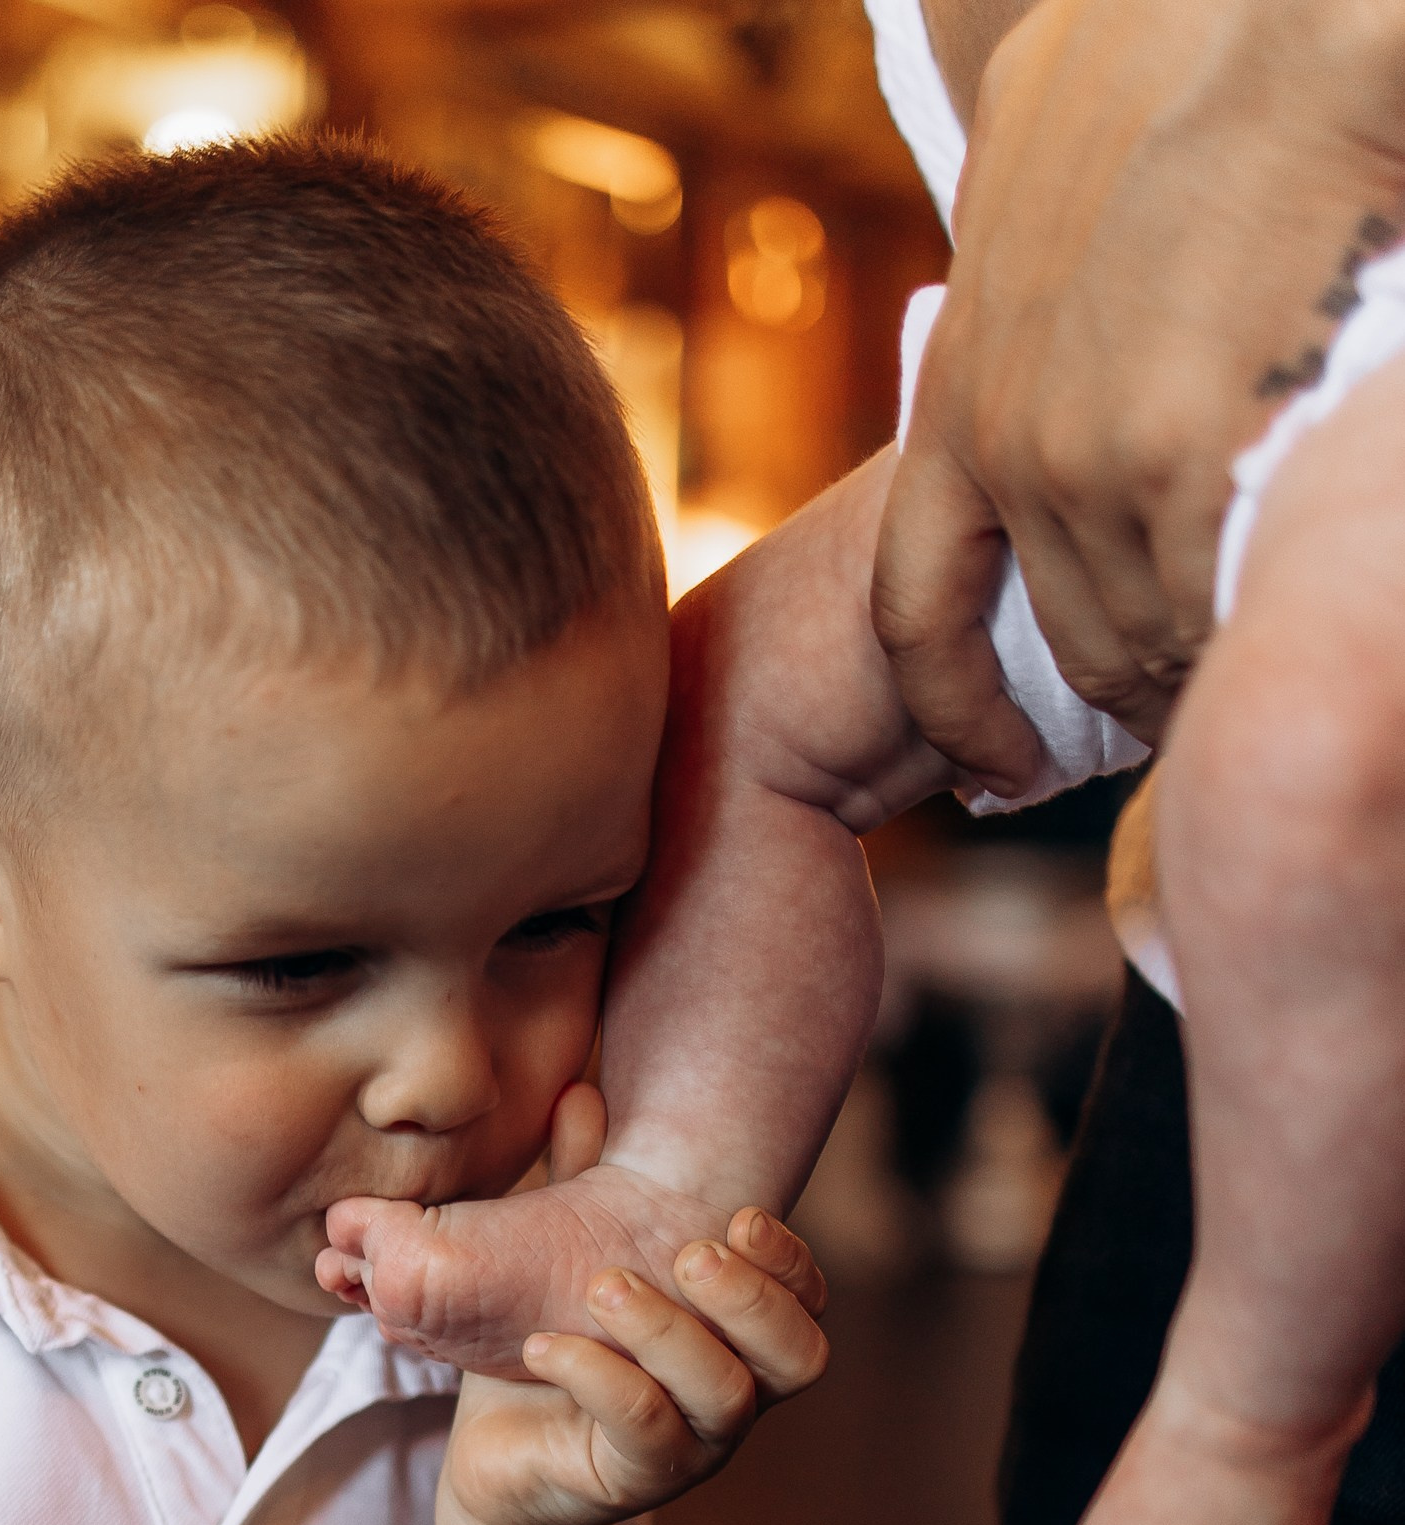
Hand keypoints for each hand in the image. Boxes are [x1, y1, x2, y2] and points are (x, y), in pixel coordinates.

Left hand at [442, 1224, 825, 1524]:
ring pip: (725, 1395)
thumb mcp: (564, 1261)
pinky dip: (599, 1378)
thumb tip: (583, 1091)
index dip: (790, 1260)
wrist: (496, 1457)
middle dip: (752, 1297)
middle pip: (799, 1355)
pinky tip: (546, 1345)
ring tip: (604, 1287)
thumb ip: (583, 1187)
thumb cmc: (549, 1351)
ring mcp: (692, 1446)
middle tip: (689, 1252)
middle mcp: (733, 1395)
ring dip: (668, 1332)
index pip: (807, 1303)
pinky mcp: (634, 1480)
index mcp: (736, 1340)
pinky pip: (644, 1431)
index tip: (742, 1216)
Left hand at [876, 0, 1404, 784]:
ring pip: (1139, 636)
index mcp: (965, 377)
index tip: (992, 768)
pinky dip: (1230, 648)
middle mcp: (1004, 435)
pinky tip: (1260, 652)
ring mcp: (1082, 454)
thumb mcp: (1042, 144)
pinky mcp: (1177, 458)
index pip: (913, 598)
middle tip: (1180, 722)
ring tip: (1234, 688)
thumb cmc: (1194, 42)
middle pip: (1061, 635)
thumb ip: (1022, 241)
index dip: (953, 705)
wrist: (1293, 17)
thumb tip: (1030, 248)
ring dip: (1189, 674)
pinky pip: (1202, 610)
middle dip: (1118, 690)